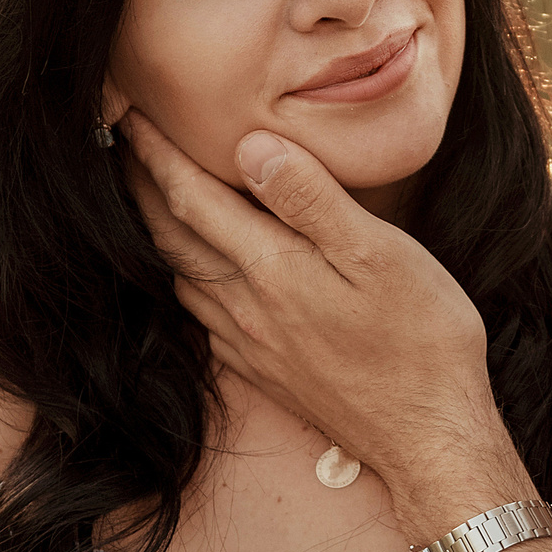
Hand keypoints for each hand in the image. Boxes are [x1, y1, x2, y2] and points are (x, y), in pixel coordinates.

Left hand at [115, 113, 518, 539]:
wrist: (428, 438)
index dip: (157, 153)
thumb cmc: (421, 340)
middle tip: (124, 142)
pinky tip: (196, 271)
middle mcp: (245, 307)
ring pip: (179, 276)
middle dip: (142, 185)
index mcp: (271, 269)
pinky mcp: (261, 370)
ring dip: (157, 230)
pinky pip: (200, 313)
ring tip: (152, 195)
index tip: (131, 114)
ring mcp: (248, 344)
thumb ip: (312, 200)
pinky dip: (184, 277)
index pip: (192, 199)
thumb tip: (253, 146)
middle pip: (171, 236)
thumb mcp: (380, 255)